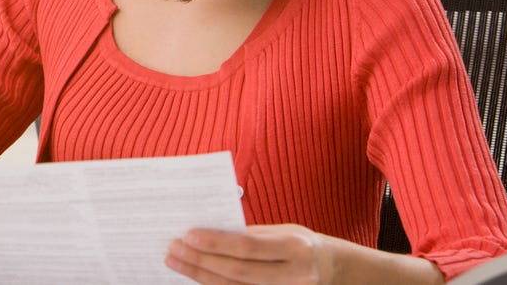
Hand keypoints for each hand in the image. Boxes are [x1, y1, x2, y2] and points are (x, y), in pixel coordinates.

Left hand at [165, 224, 334, 284]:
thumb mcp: (282, 231)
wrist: (333, 271)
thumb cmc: (300, 244)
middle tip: (173, 249)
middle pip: (237, 271)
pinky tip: (196, 275)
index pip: (247, 246)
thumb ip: (250, 234)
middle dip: (201, 260)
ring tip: (176, 262)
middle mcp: (294, 275)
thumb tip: (207, 232)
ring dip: (200, 275)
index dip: (215, 242)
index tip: (187, 235)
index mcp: (296, 247)